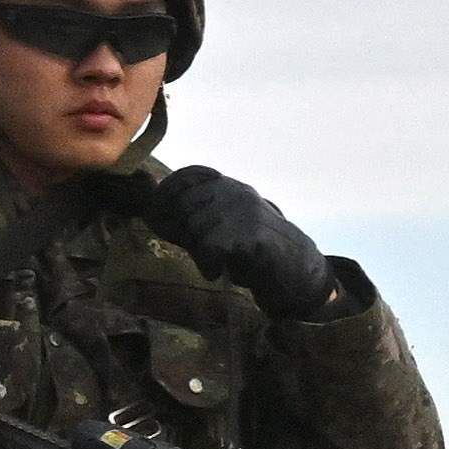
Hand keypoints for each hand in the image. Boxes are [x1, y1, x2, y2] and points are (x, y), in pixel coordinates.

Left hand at [155, 167, 333, 316]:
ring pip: (196, 227)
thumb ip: (194, 218)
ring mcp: (245, 210)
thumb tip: (153, 212)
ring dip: (198, 253)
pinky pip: (212, 246)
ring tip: (212, 265)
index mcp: (229, 186)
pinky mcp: (253, 232)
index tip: (157, 218)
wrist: (296, 268)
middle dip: (181, 232)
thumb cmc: (253, 251)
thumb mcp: (223, 226)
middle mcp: (237, 191)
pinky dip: (209, 264)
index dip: (167, 193)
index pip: (189, 175)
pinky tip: (217, 273)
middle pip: (186, 205)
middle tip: (195, 252)